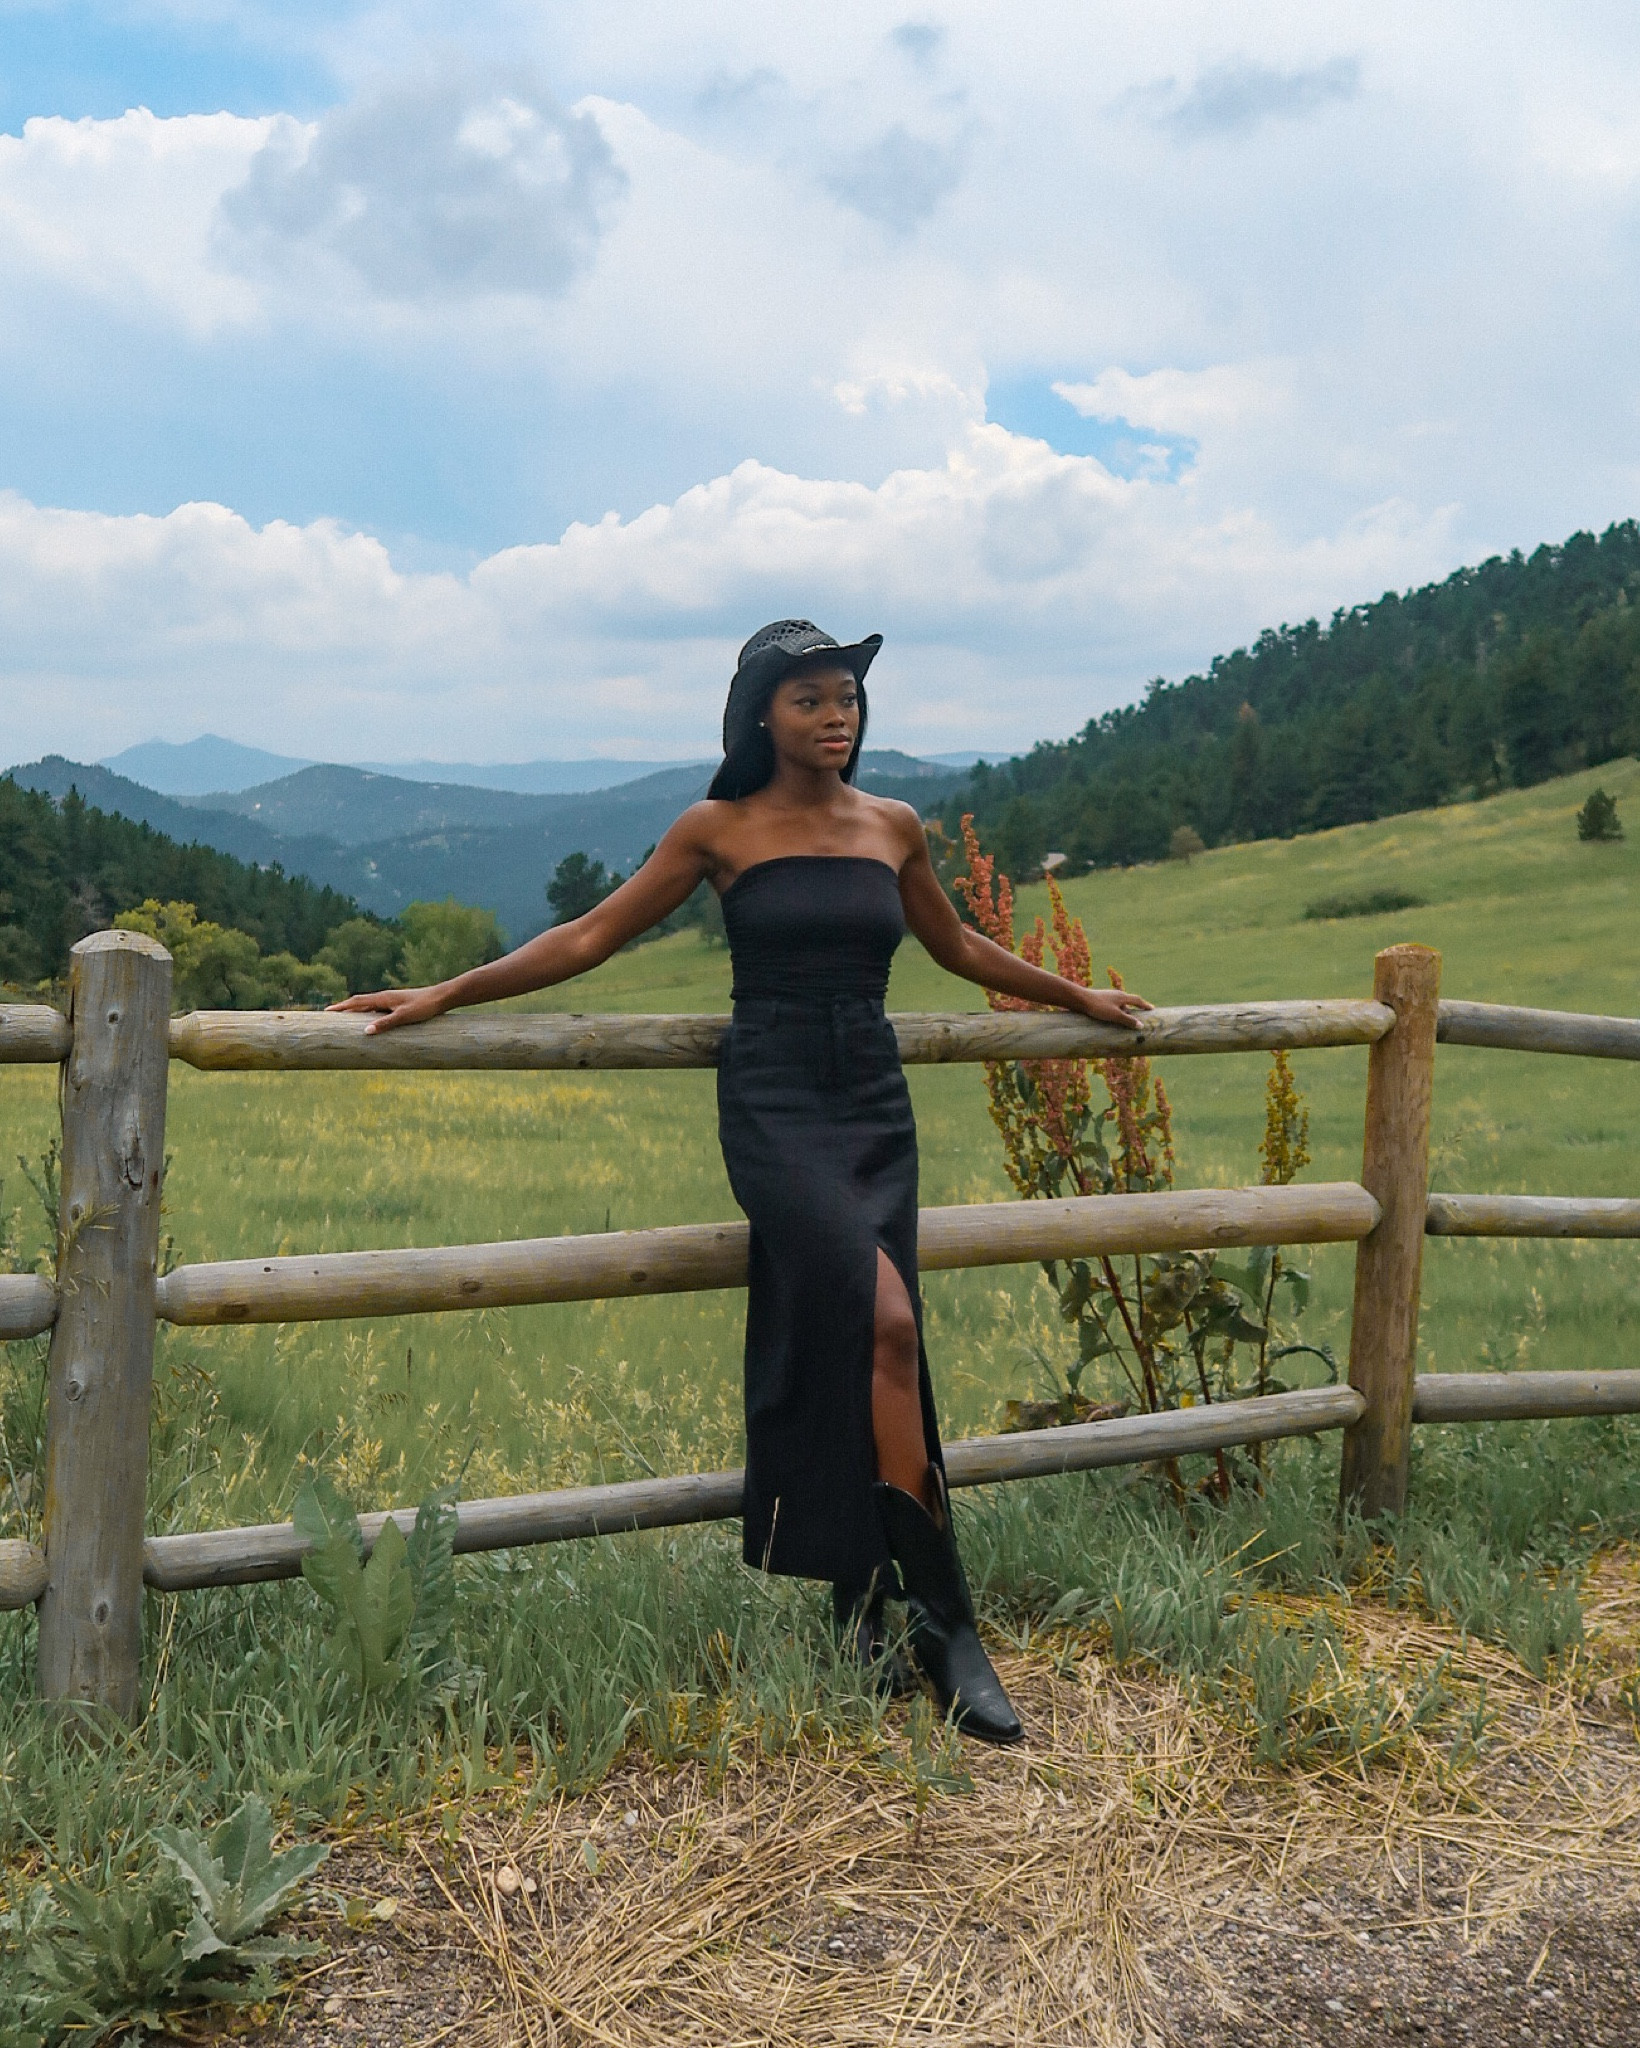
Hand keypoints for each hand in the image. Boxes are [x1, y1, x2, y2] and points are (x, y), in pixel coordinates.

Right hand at [326, 986, 449, 1034]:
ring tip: (344, 1018)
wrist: (442, 997)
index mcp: (383, 998)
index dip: (341, 1007)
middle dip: (344, 1008)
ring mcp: (391, 1000)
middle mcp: (385, 997)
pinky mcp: (398, 1004)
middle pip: (359, 1002)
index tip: (326, 1012)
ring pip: (368, 1005)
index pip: (356, 1002)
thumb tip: (365, 1032)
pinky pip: (377, 1008)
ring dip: (355, 1010)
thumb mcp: (404, 1017)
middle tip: (330, 1015)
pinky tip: (369, 1019)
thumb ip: (386, 1024)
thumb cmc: (424, 1006)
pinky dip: (367, 1012)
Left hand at [1072, 986, 1153, 1030]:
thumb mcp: (1115, 1015)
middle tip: (1140, 1015)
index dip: (1145, 1005)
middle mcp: (1116, 994)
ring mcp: (1108, 996)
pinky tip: (1111, 1018)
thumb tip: (1141, 1026)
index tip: (1152, 1009)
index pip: (1137, 1000)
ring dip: (1124, 1011)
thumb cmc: (1098, 1007)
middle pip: (1129, 1001)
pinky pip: (1112, 1006)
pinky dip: (1116, 1011)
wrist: (1080, 999)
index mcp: (1122, 997)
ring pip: (1119, 1004)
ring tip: (1126, 1020)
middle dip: (1135, 1008)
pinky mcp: (1100, 999)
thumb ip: (1128, 1020)